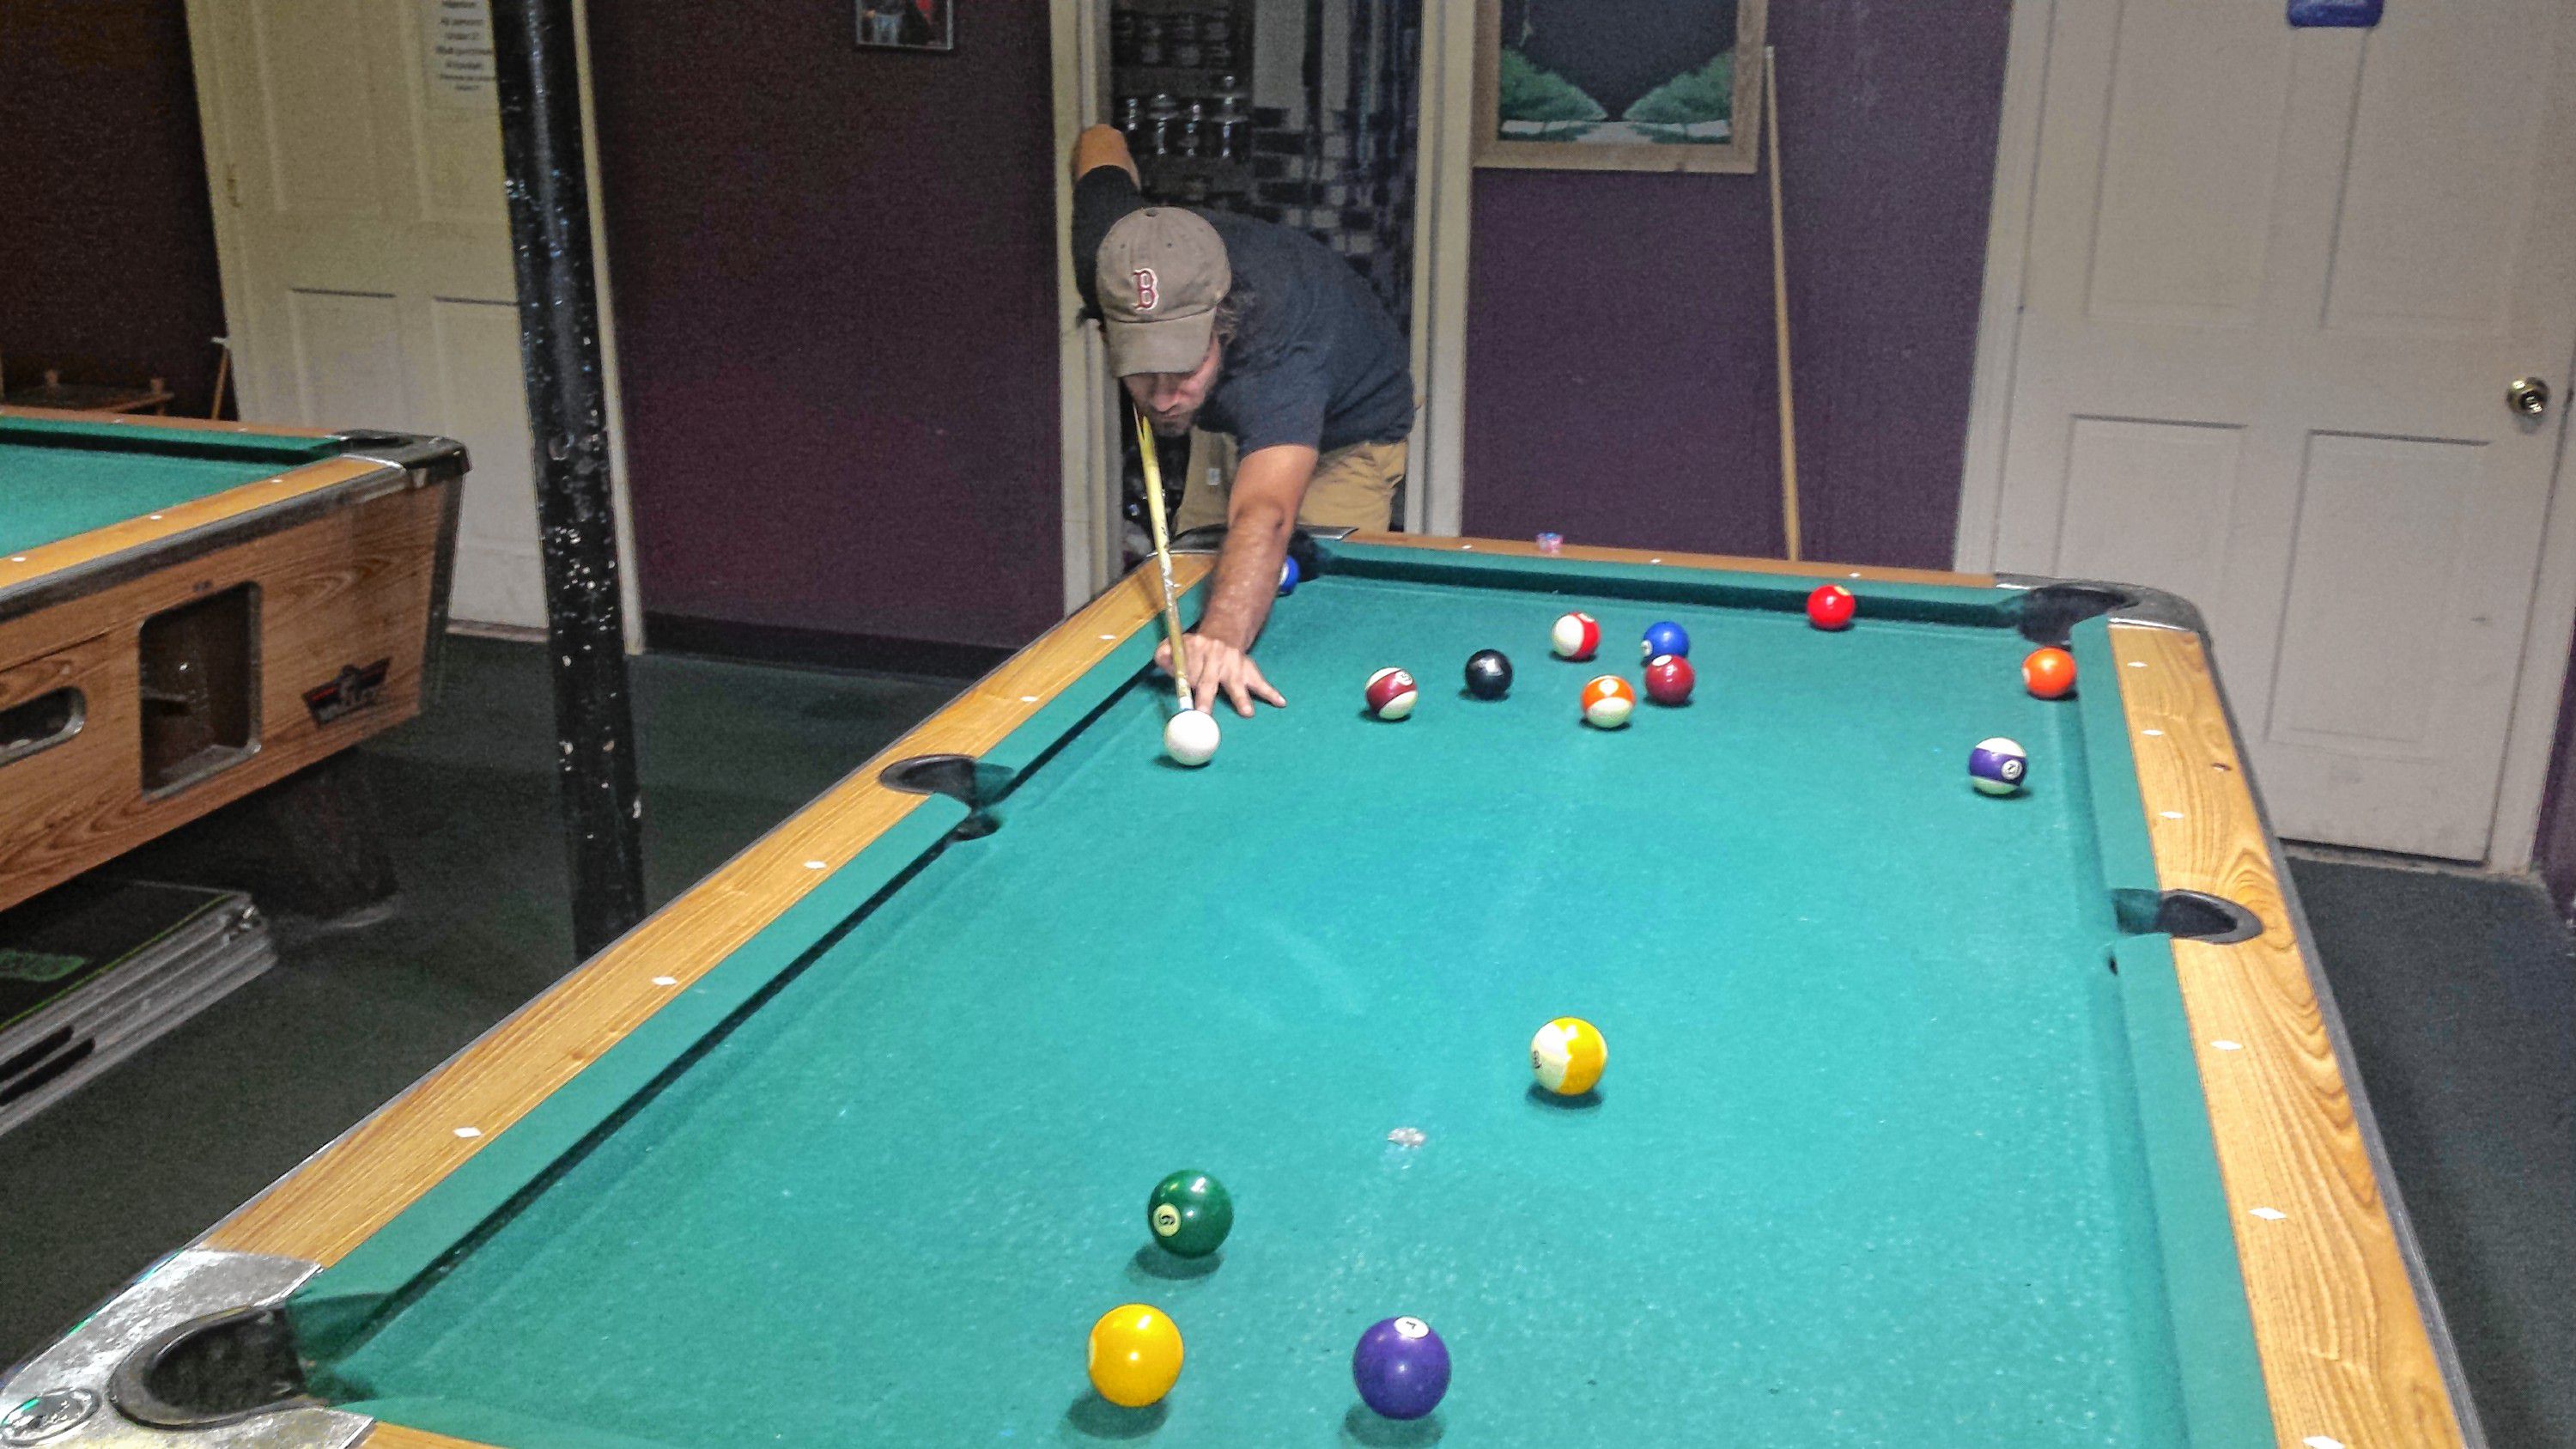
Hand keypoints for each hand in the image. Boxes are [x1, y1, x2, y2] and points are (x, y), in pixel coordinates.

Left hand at [1156, 632, 1285, 717]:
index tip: (1185, 699)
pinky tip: (1280, 702)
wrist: (1224, 632)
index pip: (1188, 669)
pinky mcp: (1248, 668)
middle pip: (1209, 678)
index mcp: (1196, 649)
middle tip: (1205, 713)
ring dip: (1241, 697)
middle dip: (1207, 696)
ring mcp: (1234, 662)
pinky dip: (1270, 692)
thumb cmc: (1195, 648)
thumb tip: (1163, 660)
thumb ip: (1165, 654)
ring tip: (1247, 713)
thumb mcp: (1176, 644)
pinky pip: (1260, 681)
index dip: (1187, 682)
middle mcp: (1215, 655)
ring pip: (1236, 681)